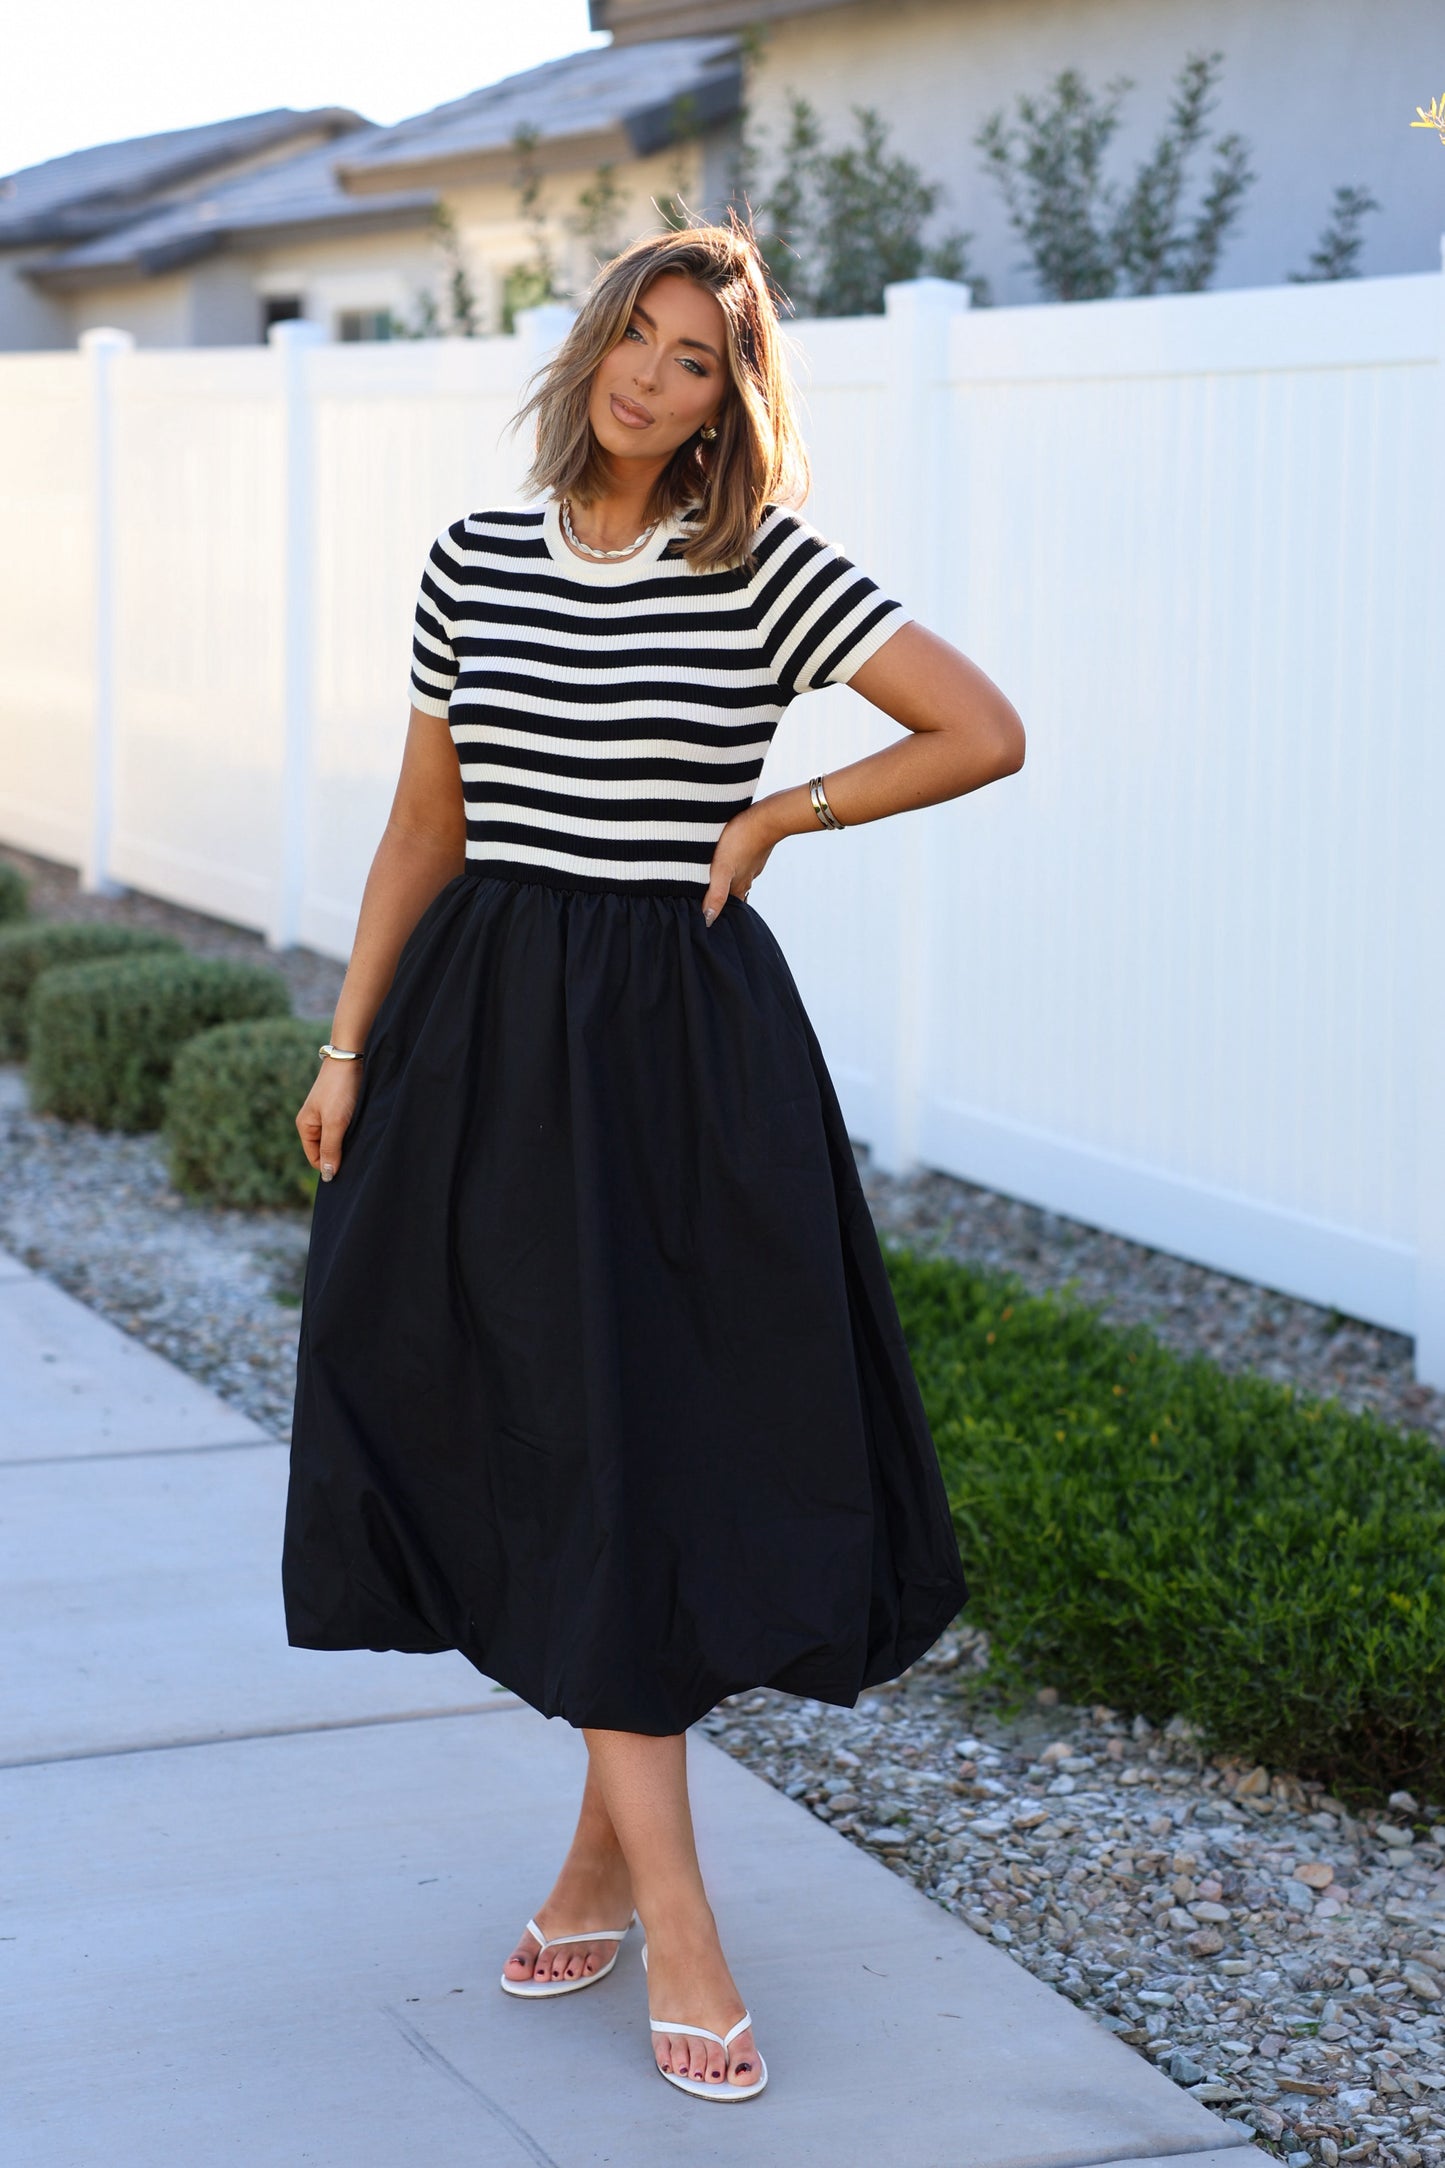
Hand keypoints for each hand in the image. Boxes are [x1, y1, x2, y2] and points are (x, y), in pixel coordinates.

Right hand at [296, 1057, 362, 1181]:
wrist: (350, 1058)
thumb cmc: (340, 1090)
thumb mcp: (335, 1122)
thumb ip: (330, 1149)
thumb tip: (327, 1176)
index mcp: (305, 1126)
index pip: (316, 1158)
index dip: (330, 1166)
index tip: (350, 1166)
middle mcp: (313, 1122)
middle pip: (326, 1150)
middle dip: (340, 1155)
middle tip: (358, 1153)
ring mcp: (326, 1115)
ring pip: (337, 1140)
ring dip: (348, 1144)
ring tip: (361, 1138)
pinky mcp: (339, 1109)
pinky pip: (344, 1129)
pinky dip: (353, 1133)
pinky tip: (363, 1130)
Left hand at [700, 804, 779, 926]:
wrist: (767, 818)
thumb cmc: (741, 841)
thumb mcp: (722, 869)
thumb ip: (716, 894)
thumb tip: (708, 920)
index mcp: (738, 887)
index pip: (728, 909)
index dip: (718, 915)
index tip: (706, 919)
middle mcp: (746, 879)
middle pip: (732, 895)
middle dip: (721, 901)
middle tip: (707, 904)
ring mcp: (751, 865)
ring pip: (737, 879)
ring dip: (726, 883)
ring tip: (712, 884)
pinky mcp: (753, 851)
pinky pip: (742, 864)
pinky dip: (733, 867)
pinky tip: (726, 861)